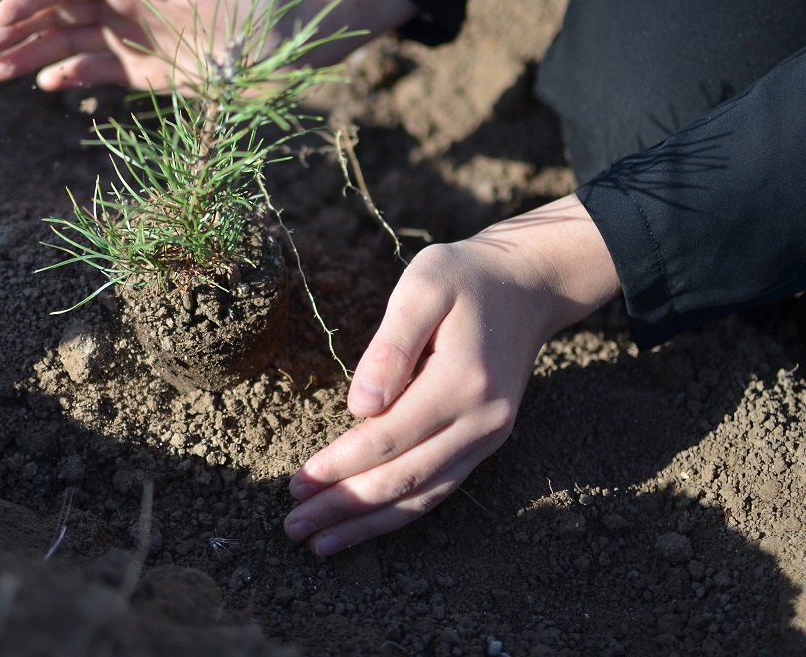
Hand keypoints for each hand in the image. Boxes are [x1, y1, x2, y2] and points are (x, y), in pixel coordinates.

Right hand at [0, 0, 255, 91]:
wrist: (289, 40)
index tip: (0, 17)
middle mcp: (126, 5)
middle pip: (57, 14)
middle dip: (14, 29)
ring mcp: (134, 39)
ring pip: (68, 44)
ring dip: (29, 55)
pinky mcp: (148, 72)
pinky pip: (98, 71)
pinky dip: (69, 76)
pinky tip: (46, 83)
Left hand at [284, 195, 620, 555]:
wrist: (528, 285)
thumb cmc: (464, 278)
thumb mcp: (423, 286)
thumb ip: (390, 345)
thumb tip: (358, 408)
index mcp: (462, 382)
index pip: (388, 438)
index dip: (339, 466)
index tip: (296, 484)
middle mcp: (482, 421)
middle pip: (403, 478)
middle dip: (344, 506)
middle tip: (293, 526)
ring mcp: (488, 437)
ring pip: (423, 497)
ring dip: (369, 524)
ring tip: (319, 543)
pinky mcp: (486, 442)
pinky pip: (441, 489)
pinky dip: (401, 514)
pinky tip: (366, 526)